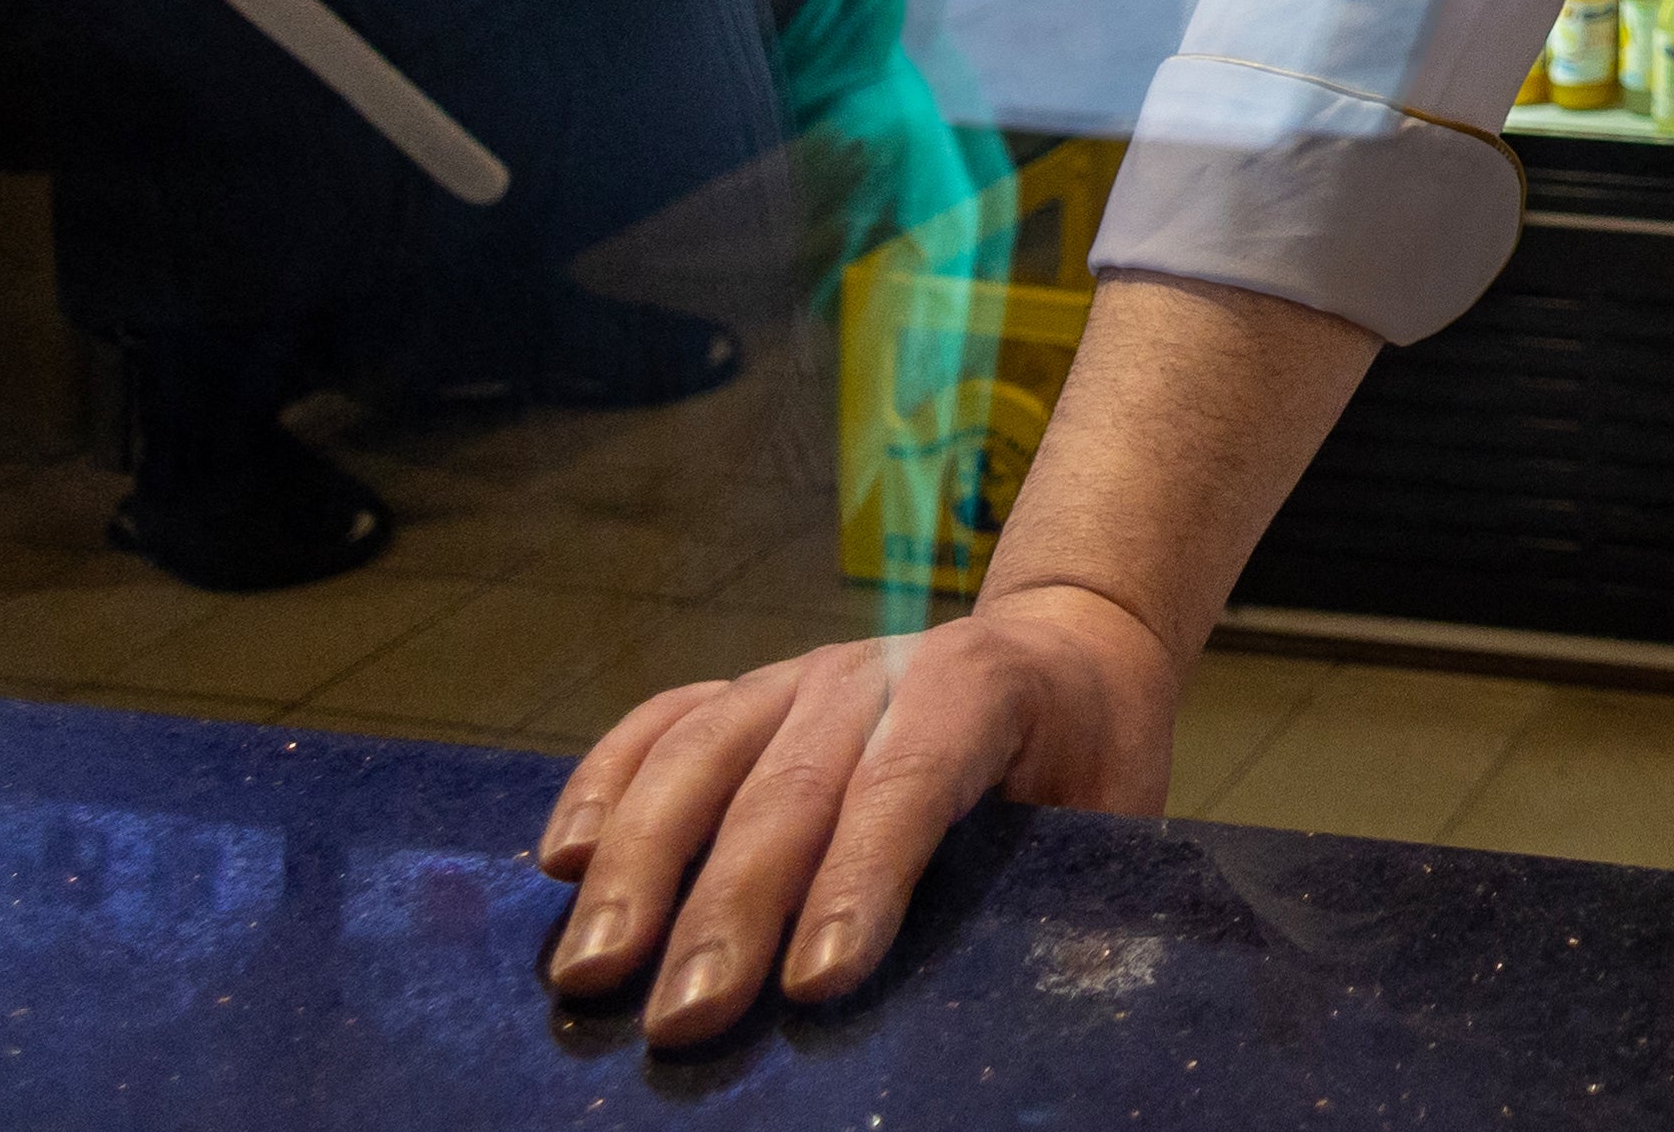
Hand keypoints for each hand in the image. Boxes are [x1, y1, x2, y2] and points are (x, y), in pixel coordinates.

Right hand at [540, 585, 1181, 1046]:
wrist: (1067, 652)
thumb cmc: (1085, 761)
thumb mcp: (1115, 818)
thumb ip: (1076, 899)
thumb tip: (1057, 1000)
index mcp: (983, 689)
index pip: (910, 783)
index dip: (861, 883)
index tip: (813, 985)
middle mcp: (876, 671)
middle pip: (791, 787)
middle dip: (731, 910)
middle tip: (686, 1021)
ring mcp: (797, 676)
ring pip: (704, 755)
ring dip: (640, 867)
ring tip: (593, 974)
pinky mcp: (744, 693)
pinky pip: (660, 726)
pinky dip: (603, 785)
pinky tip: (558, 863)